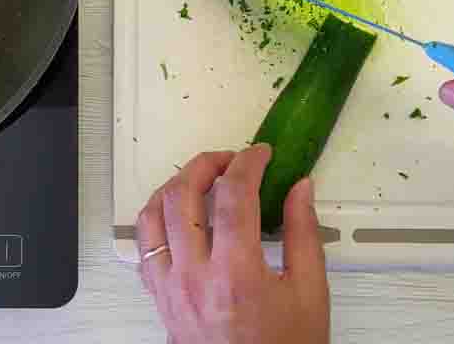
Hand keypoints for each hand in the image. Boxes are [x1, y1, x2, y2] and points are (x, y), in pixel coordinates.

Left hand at [136, 145, 328, 343]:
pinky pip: (144, 246)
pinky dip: (156, 218)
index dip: (247, 163)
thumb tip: (299, 189)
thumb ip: (304, 234)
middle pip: (182, 195)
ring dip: (174, 186)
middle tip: (229, 160)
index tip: (259, 155)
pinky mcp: (159, 297)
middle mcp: (195, 278)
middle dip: (205, 164)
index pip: (233, 196)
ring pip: (152, 215)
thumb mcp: (310, 294)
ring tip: (199, 180)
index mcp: (237, 275)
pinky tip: (176, 214)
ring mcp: (170, 288)